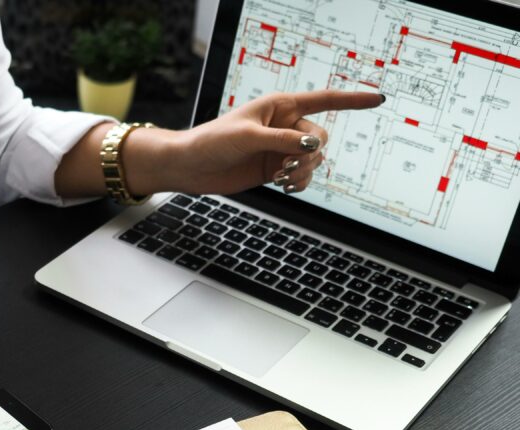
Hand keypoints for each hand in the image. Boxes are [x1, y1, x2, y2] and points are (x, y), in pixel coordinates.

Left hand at [163, 90, 383, 195]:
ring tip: (280, 179)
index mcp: (281, 106)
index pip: (325, 100)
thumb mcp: (249, 137)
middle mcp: (285, 126)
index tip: (379, 99)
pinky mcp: (275, 169)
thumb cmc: (213, 142)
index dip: (353, 100)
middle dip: (309, 155)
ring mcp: (281, 149)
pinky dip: (300, 183)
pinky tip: (286, 188)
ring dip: (303, 172)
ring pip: (313, 160)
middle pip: (320, 138)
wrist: (192, 167)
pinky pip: (302, 177)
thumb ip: (283, 141)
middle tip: (285, 168)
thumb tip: (313, 146)